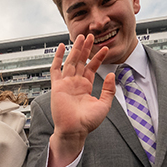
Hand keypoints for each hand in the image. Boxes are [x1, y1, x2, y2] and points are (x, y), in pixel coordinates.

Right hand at [47, 34, 115, 166]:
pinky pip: (56, 69)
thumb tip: (111, 75)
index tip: (105, 48)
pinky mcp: (57, 86)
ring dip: (76, 49)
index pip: (92, 67)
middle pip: (81, 61)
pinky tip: (61, 47)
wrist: (75, 130)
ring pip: (71, 61)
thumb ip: (108, 90)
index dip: (98, 58)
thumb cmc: (88, 122)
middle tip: (91, 35)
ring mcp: (66, 83)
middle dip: (86, 48)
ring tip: (82, 37)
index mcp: (85, 87)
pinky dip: (58, 58)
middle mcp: (75, 83)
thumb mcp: (104, 104)